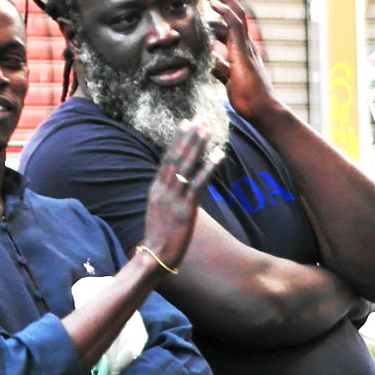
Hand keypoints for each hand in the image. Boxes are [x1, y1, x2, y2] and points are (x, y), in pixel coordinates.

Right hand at [141, 117, 223, 273]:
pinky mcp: (186, 208)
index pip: (167, 158)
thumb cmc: (159, 237)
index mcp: (156, 188)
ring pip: (186, 165)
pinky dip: (209, 167)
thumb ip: (166, 195)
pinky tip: (219, 154)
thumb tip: (175, 185)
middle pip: (176, 156)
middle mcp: (163, 189)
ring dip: (197, 145)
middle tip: (199, 118)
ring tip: (207, 128)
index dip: (177, 139)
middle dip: (188, 136)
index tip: (185, 123)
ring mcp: (174, 198)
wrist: (155, 256)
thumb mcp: (159, 211)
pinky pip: (198, 183)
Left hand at [201, 0, 275, 119]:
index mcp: (240, 50)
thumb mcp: (228, 80)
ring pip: (236, 13)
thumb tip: (212, 62)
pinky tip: (213, 4)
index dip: (219, 10)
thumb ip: (221, 69)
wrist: (260, 110)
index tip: (207, 0)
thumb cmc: (247, 99)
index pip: (230, 23)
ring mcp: (246, 46)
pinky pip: (234, 25)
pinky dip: (224, 12)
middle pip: (234, 12)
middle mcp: (245, 44)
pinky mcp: (244, 52)